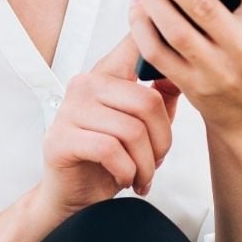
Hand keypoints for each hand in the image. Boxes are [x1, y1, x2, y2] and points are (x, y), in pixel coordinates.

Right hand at [32, 33, 181, 225]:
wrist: (74, 198)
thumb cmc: (110, 160)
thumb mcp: (142, 125)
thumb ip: (161, 96)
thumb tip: (181, 73)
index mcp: (107, 74)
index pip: (135, 43)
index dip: (160, 47)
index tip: (175, 70)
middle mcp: (86, 84)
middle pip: (147, 102)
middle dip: (162, 141)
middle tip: (156, 162)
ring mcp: (69, 110)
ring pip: (132, 131)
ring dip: (145, 164)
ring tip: (142, 175)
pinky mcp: (60, 139)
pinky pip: (110, 150)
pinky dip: (126, 171)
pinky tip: (124, 178)